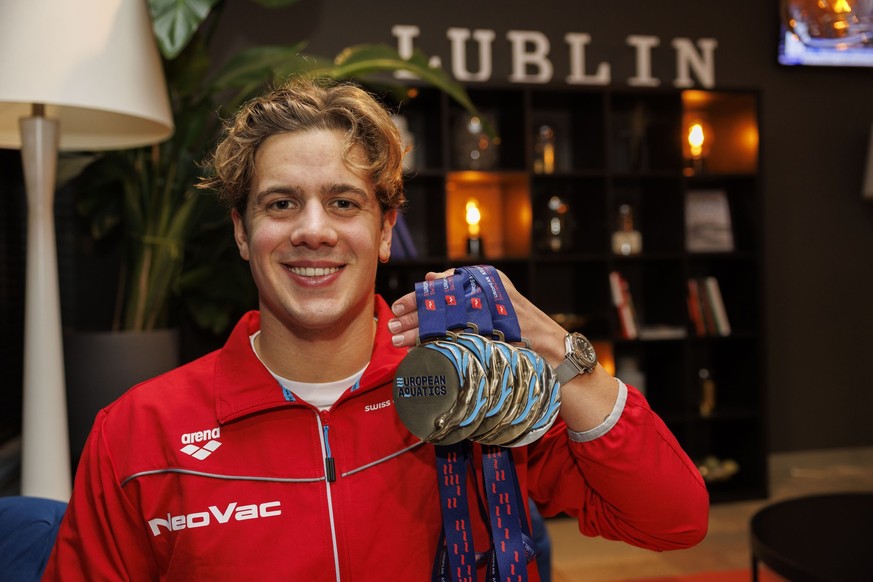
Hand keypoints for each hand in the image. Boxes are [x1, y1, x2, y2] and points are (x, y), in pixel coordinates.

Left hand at [387, 266, 618, 431]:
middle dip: (412, 314)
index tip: (399, 307)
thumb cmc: (523, 332)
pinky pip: (450, 339)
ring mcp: (488, 314)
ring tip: (396, 340)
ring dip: (414, 331)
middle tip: (391, 323)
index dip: (418, 298)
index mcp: (488, 281)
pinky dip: (429, 345)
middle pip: (438, 302)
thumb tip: (430, 279)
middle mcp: (487, 293)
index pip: (444, 286)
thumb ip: (467, 292)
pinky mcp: (489, 336)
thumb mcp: (496, 305)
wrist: (555, 356)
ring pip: (439, 321)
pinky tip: (414, 352)